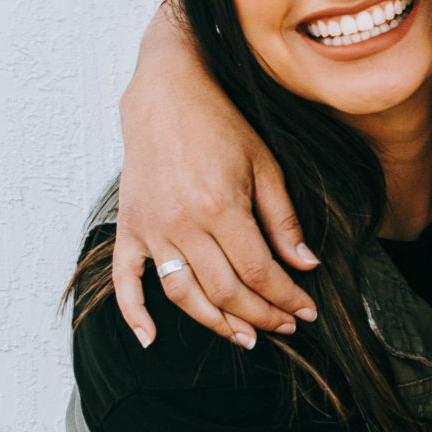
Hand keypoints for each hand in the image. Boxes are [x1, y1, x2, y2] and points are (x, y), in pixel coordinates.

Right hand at [112, 5, 318, 346]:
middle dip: (261, 316)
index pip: (260, 273)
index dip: (287, 299)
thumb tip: (305, 266)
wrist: (165, 94)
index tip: (306, 312)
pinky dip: (134, 313)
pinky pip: (125, 280)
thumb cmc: (220, 124)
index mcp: (222, 207)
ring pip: (184, 295)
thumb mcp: (265, 165)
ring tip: (243, 337)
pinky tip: (151, 338)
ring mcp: (152, 228)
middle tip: (283, 328)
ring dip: (215, 324)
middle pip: (226, 291)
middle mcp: (184, 223)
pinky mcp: (130, 226)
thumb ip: (283, 220)